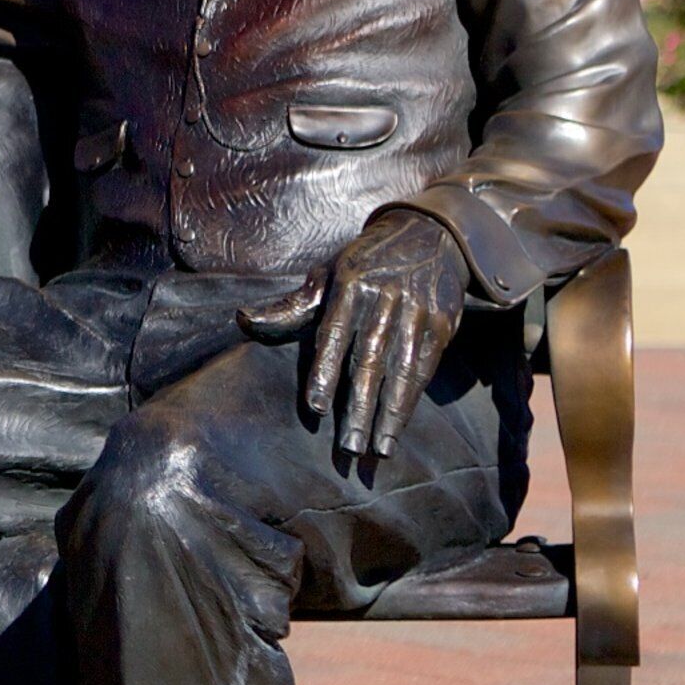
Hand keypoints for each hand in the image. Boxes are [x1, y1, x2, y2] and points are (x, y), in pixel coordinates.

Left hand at [301, 208, 469, 461]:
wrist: (429, 235)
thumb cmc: (366, 266)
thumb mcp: (327, 276)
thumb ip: (290, 307)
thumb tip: (243, 319)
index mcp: (349, 285)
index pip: (333, 334)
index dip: (325, 371)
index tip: (316, 408)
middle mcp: (384, 298)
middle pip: (368, 360)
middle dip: (358, 407)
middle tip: (346, 447)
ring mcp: (416, 311)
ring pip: (401, 371)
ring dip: (389, 414)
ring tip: (377, 450)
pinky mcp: (442, 324)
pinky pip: (424, 369)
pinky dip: (411, 402)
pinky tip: (397, 429)